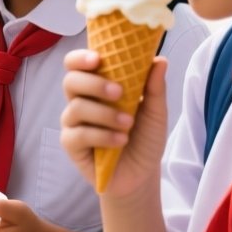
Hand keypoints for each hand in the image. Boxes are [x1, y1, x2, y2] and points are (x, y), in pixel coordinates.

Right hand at [59, 52, 168, 199]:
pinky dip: (102, 136)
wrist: (143, 174)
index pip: (76, 64)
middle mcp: (80, 100)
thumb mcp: (155, 112)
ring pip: (76, 107)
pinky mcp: (71, 144)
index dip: (81, 58)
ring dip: (105, 114)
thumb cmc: (145, 138)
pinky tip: (120, 140)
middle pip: (71, 81)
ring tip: (127, 124)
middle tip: (119, 93)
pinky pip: (78, 134)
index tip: (97, 58)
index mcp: (96, 85)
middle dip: (94, 84)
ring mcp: (73, 123)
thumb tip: (160, 60)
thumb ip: (155, 88)